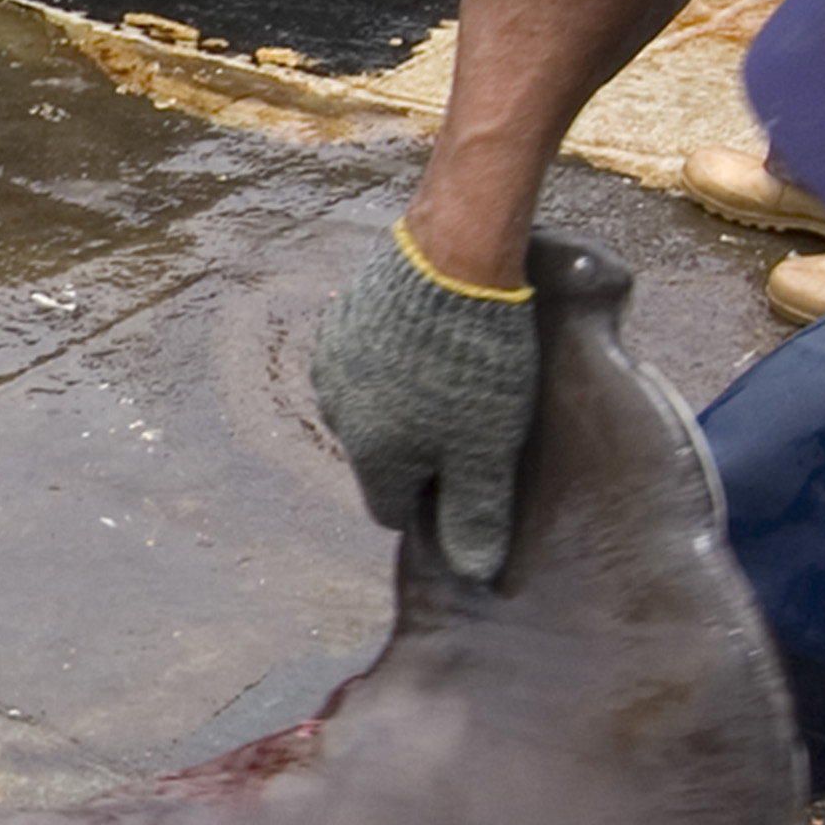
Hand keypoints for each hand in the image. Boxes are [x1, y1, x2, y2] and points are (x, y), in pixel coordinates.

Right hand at [310, 227, 538, 582]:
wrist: (455, 251)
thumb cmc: (476, 357)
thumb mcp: (489, 448)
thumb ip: (476, 514)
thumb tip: (473, 573)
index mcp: (372, 455)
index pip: (394, 510)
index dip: (435, 502)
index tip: (469, 476)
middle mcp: (339, 412)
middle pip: (382, 454)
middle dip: (420, 446)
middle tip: (473, 416)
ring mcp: (335, 359)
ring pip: (372, 401)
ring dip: (405, 397)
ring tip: (456, 368)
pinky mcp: (343, 312)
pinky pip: (368, 353)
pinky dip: (396, 353)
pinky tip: (434, 333)